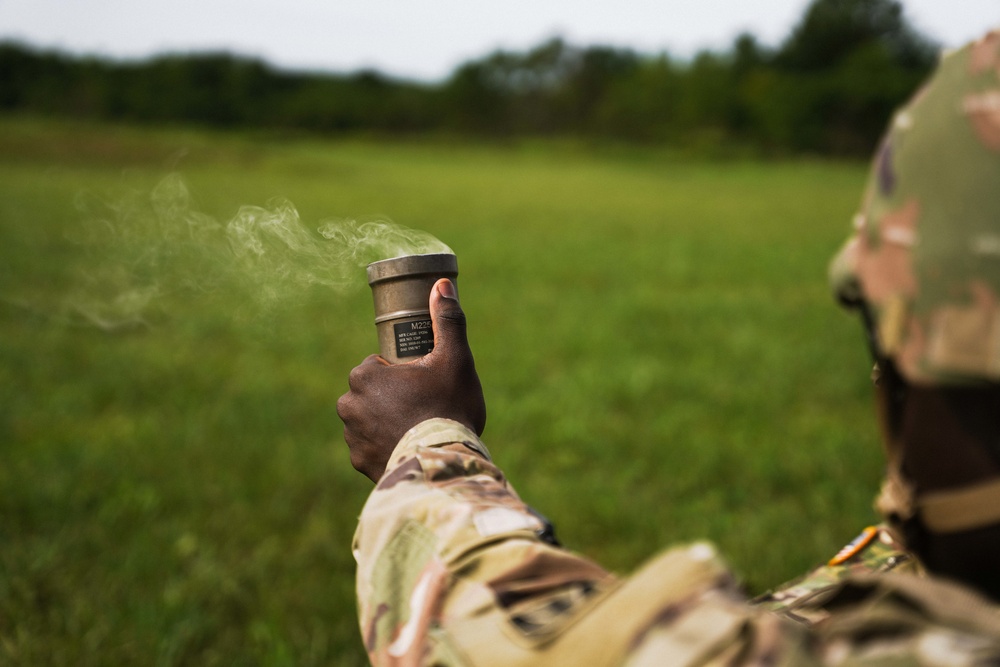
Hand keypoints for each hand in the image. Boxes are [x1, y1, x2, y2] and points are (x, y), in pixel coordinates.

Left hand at [337, 279, 486, 481]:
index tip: (423, 381)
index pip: (379, 365)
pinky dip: (386, 446)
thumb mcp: (455, 359)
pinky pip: (372, 447)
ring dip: (388, 421)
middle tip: (425, 405)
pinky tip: (409, 449)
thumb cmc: (447, 408)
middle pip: (373, 392)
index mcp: (364, 375)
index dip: (403, 371)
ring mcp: (351, 437)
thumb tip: (442, 284)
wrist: (441, 465)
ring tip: (419, 429)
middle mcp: (348, 405)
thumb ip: (448, 321)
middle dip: (393, 396)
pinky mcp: (359, 462)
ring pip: (371, 419)